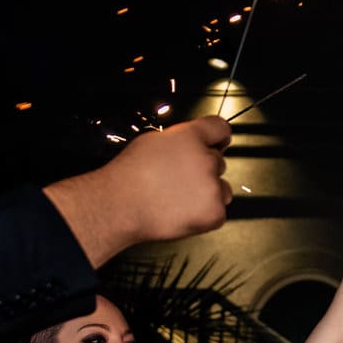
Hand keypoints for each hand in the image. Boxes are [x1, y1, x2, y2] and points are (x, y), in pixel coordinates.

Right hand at [44, 117, 233, 264]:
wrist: (120, 206)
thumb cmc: (130, 176)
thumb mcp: (151, 142)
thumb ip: (180, 140)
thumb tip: (193, 145)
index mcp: (190, 138)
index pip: (220, 128)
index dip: (218, 137)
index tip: (218, 143)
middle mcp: (206, 159)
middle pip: (219, 161)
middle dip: (204, 169)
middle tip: (178, 179)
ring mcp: (213, 187)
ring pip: (222, 188)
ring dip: (208, 192)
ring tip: (178, 197)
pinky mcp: (215, 212)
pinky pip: (218, 211)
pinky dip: (204, 214)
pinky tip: (181, 210)